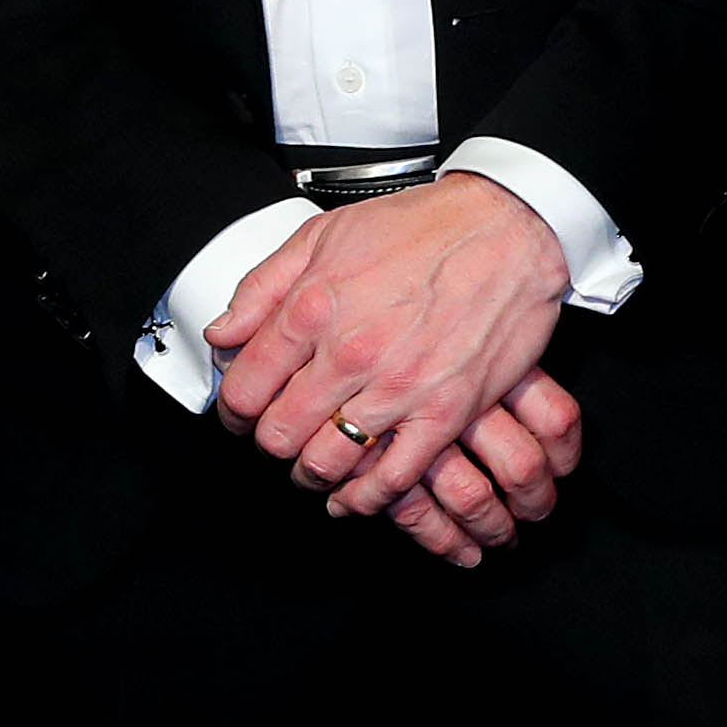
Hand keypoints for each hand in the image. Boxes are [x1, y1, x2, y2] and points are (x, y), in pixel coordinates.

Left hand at [203, 175, 573, 560]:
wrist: (503, 230)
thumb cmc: (418, 228)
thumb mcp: (321, 235)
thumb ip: (262, 288)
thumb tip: (223, 333)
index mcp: (311, 308)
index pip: (245, 386)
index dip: (233, 410)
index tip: (239, 414)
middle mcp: (349, 354)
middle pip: (279, 433)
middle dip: (268, 443)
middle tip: (275, 438)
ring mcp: (397, 388)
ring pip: (327, 462)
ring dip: (309, 473)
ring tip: (310, 465)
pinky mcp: (444, 413)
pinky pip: (392, 479)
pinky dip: (364, 497)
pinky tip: (352, 495)